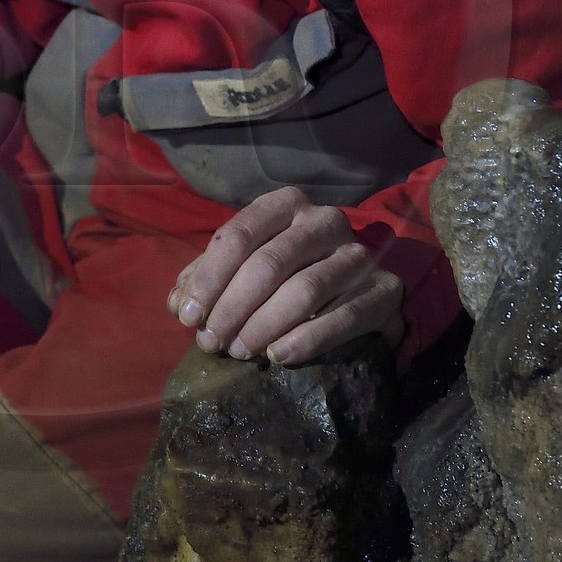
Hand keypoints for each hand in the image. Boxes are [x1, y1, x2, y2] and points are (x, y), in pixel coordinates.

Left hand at [167, 186, 405, 365]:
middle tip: (211, 342)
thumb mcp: (245, 267)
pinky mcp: (384, 289)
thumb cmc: (289, 273)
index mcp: (287, 205)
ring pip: (303, 291)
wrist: (359, 289)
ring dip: (263, 326)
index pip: (239, 235)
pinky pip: (343, 317)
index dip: (209, 278)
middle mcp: (325, 221)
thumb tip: (177, 303)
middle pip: (267, 265)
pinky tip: (277, 356)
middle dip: (231, 308)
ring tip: (239, 351)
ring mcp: (358, 254)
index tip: (188, 316)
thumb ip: (208, 279)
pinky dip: (305, 340)